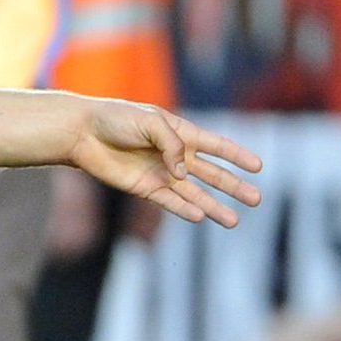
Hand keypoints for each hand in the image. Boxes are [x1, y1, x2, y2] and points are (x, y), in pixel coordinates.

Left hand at [68, 101, 262, 228]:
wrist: (82, 133)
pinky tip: (201, 217)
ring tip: (234, 221)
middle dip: (234, 186)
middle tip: (257, 199)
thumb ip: (172, 144)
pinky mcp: (144, 188)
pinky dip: (184, 209)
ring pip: (194, 193)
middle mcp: (175, 156)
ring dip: (214, 206)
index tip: (258, 166)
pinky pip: (169, 201)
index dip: (237, 155)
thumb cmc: (115, 119)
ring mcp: (161, 174)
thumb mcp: (150, 122)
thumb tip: (184, 173)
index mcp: (181, 133)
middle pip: (211, 174)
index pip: (216, 146)